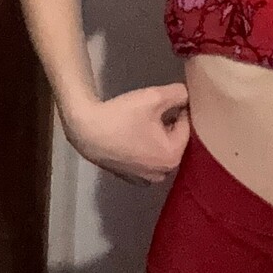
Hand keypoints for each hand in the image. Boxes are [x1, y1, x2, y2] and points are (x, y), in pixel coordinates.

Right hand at [59, 81, 189, 184]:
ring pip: (160, 148)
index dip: (177, 108)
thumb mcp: (154, 97)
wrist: (86, 131)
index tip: (163, 99)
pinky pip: (147, 157)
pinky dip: (144, 145)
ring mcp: (145, 179)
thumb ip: (178, 93)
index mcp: (172, 157)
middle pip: (175, 140)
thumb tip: (187, 96)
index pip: (187, 126)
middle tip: (152, 109)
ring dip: (156, 134)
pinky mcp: (131, 177)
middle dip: (168, 123)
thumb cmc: (122, 116)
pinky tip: (131, 132)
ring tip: (141, 119)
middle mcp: (162, 173)